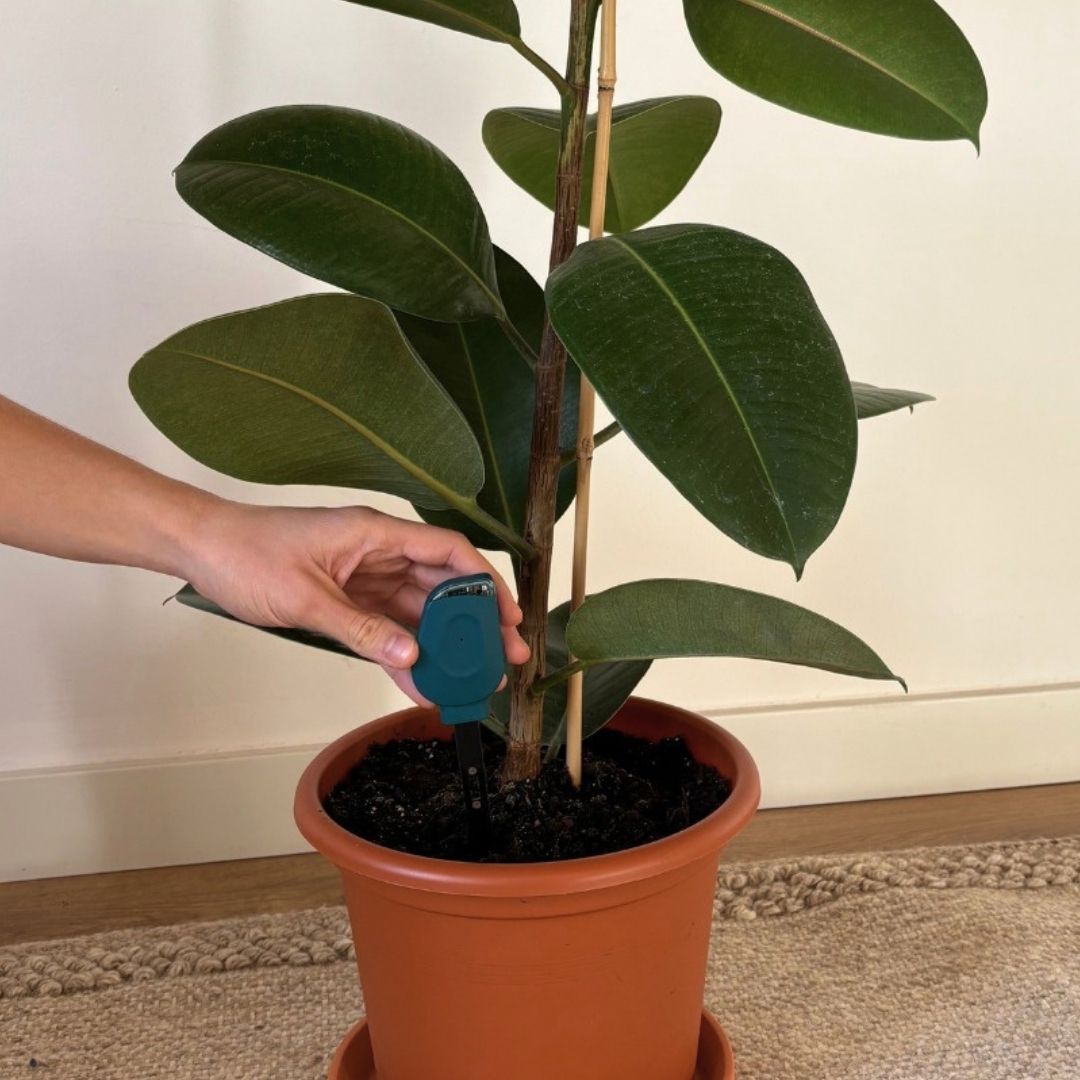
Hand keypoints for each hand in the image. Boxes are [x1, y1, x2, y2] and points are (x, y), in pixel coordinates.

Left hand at [182, 501, 529, 704]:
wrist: (202, 550)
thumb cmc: (247, 555)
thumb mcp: (305, 597)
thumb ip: (361, 629)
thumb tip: (413, 654)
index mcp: (375, 534)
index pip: (448, 552)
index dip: (485, 582)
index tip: (508, 616)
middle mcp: (377, 553)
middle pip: (441, 585)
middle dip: (473, 621)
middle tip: (502, 657)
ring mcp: (364, 578)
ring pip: (417, 611)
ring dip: (443, 643)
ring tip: (470, 679)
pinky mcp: (347, 600)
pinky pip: (386, 628)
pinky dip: (404, 653)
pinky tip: (422, 682)